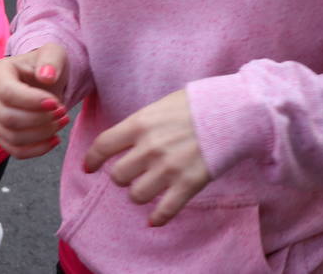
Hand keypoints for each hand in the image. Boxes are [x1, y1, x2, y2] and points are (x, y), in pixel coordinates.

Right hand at [0, 43, 70, 157]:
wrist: (44, 79)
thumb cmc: (47, 65)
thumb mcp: (54, 54)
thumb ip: (51, 60)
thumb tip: (46, 76)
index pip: (8, 93)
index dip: (32, 102)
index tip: (55, 103)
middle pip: (8, 118)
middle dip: (40, 120)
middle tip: (63, 113)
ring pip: (12, 137)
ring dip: (42, 134)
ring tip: (62, 122)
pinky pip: (15, 151)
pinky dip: (37, 149)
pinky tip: (54, 139)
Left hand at [83, 89, 210, 226]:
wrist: (233, 111)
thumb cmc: (199, 104)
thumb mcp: (161, 105)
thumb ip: (142, 124)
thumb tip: (126, 139)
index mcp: (140, 123)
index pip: (103, 145)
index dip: (92, 159)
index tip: (89, 167)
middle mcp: (149, 147)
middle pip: (117, 176)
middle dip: (122, 176)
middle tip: (133, 173)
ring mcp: (168, 168)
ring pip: (136, 195)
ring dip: (139, 194)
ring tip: (149, 187)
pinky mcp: (188, 184)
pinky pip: (164, 211)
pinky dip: (157, 218)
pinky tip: (155, 219)